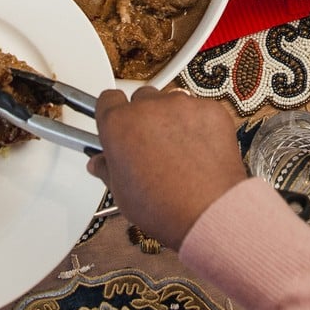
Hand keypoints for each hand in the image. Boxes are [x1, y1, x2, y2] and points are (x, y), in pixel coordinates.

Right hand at [87, 86, 247, 246]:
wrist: (207, 211)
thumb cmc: (164, 206)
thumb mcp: (121, 193)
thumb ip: (107, 169)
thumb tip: (100, 163)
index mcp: (118, 124)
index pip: (108, 100)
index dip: (113, 112)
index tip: (119, 122)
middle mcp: (148, 107)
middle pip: (141, 98)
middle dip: (144, 117)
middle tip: (150, 143)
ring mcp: (180, 105)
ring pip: (172, 102)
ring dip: (172, 119)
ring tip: (179, 151)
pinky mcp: (209, 109)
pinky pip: (200, 110)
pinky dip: (199, 124)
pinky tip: (200, 150)